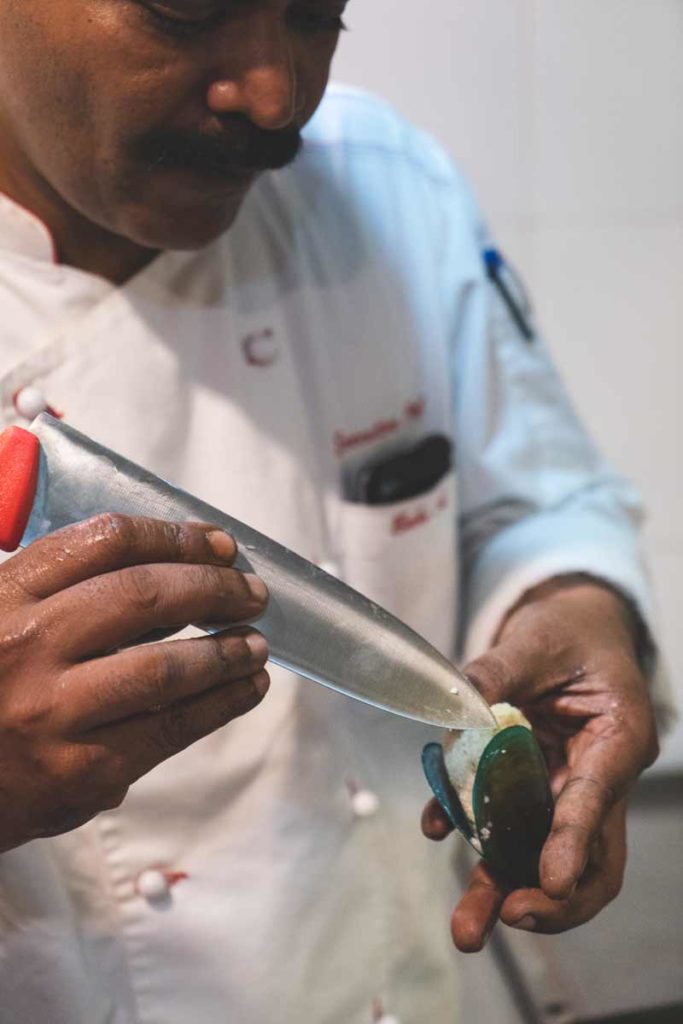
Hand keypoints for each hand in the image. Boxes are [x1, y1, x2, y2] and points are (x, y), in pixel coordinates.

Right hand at [0, 514, 269, 852]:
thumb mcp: (2, 618)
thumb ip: (66, 590)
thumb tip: (180, 570)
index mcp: (7, 596)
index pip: (107, 541)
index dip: (176, 537)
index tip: (219, 544)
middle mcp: (26, 646)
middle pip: (144, 596)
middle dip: (214, 590)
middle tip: (252, 595)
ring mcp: (52, 713)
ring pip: (165, 669)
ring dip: (227, 652)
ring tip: (257, 646)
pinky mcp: (79, 772)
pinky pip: (169, 729)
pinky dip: (220, 705)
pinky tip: (245, 690)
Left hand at [422, 576, 658, 950]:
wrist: (573, 628)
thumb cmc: (570, 631)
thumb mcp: (537, 638)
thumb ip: (499, 669)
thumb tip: (459, 702)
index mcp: (617, 735)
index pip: (596, 795)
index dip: (573, 840)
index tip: (549, 882)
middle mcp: (599, 774)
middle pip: (588, 854)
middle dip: (548, 898)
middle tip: (504, 917)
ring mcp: (567, 788)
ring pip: (544, 854)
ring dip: (504, 887)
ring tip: (466, 927)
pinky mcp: (536, 788)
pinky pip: (508, 825)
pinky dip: (475, 833)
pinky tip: (438, 826)